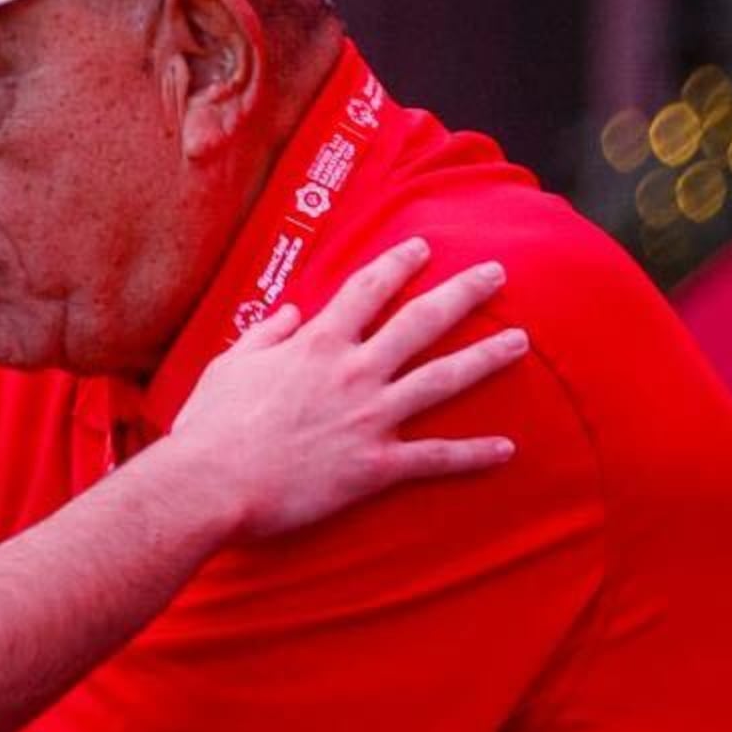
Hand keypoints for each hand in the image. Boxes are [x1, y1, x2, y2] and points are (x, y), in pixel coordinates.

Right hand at [165, 238, 523, 538]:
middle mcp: (354, 372)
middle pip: (421, 322)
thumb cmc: (210, 427)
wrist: (211, 484)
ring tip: (520, 343)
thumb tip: (288, 312)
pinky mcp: (376, 466)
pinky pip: (435, 458)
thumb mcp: (229, 366)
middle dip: (463, 293)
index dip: (398, 264)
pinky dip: (473, 454)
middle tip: (497, 273)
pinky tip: (507, 449)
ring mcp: (370, 418)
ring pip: (442, 380)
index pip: (367, 290)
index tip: (423, 247)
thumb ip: (264, 335)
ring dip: (486, 358)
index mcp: (317, 344)